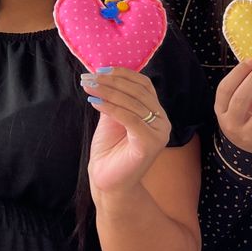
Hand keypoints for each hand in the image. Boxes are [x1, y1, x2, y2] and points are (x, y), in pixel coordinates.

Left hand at [83, 68, 170, 196]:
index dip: (123, 74)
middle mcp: (162, 121)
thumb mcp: (112, 117)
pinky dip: (111, 108)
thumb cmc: (110, 150)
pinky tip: (94, 102)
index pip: (144, 85)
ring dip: (108, 92)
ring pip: (134, 103)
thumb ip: (114, 98)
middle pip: (139, 92)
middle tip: (89, 78)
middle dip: (112, 82)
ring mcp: (159, 133)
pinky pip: (130, 119)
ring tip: (88, 87)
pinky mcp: (150, 144)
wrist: (108, 180)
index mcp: (156, 113)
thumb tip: (102, 74)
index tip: (99, 70)